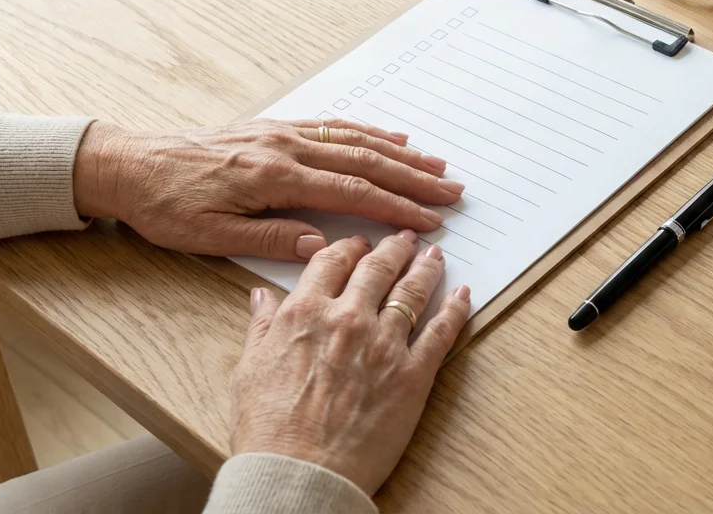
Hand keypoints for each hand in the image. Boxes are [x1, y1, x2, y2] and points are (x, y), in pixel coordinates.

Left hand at [72, 118, 463, 259]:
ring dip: (401, 154)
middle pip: (365, 161)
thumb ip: (269, 238)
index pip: (350, 193)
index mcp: (274, 177)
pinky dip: (368, 132)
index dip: (395, 208)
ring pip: (355, 140)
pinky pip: (333, 125)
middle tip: (452, 190)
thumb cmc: (166, 206)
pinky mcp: (275, 127)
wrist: (131, 164)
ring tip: (437, 165)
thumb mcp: (209, 237)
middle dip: (413, 179)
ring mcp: (282, 133)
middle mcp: (285, 147)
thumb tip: (321, 243)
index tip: (428, 221)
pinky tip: (392, 139)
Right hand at [230, 232, 469, 494]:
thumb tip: (261, 296)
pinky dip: (456, 309)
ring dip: (426, 268)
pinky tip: (462, 295)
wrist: (299, 473)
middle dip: (393, 249)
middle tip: (404, 240)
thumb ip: (261, 327)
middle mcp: (348, 319)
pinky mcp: (413, 374)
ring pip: (412, 292)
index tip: (357, 244)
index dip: (348, 248)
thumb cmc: (270, 430)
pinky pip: (442, 332)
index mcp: (305, 314)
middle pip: (377, 268)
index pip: (331, 263)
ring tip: (434, 255)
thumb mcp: (250, 370)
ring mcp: (384, 345)